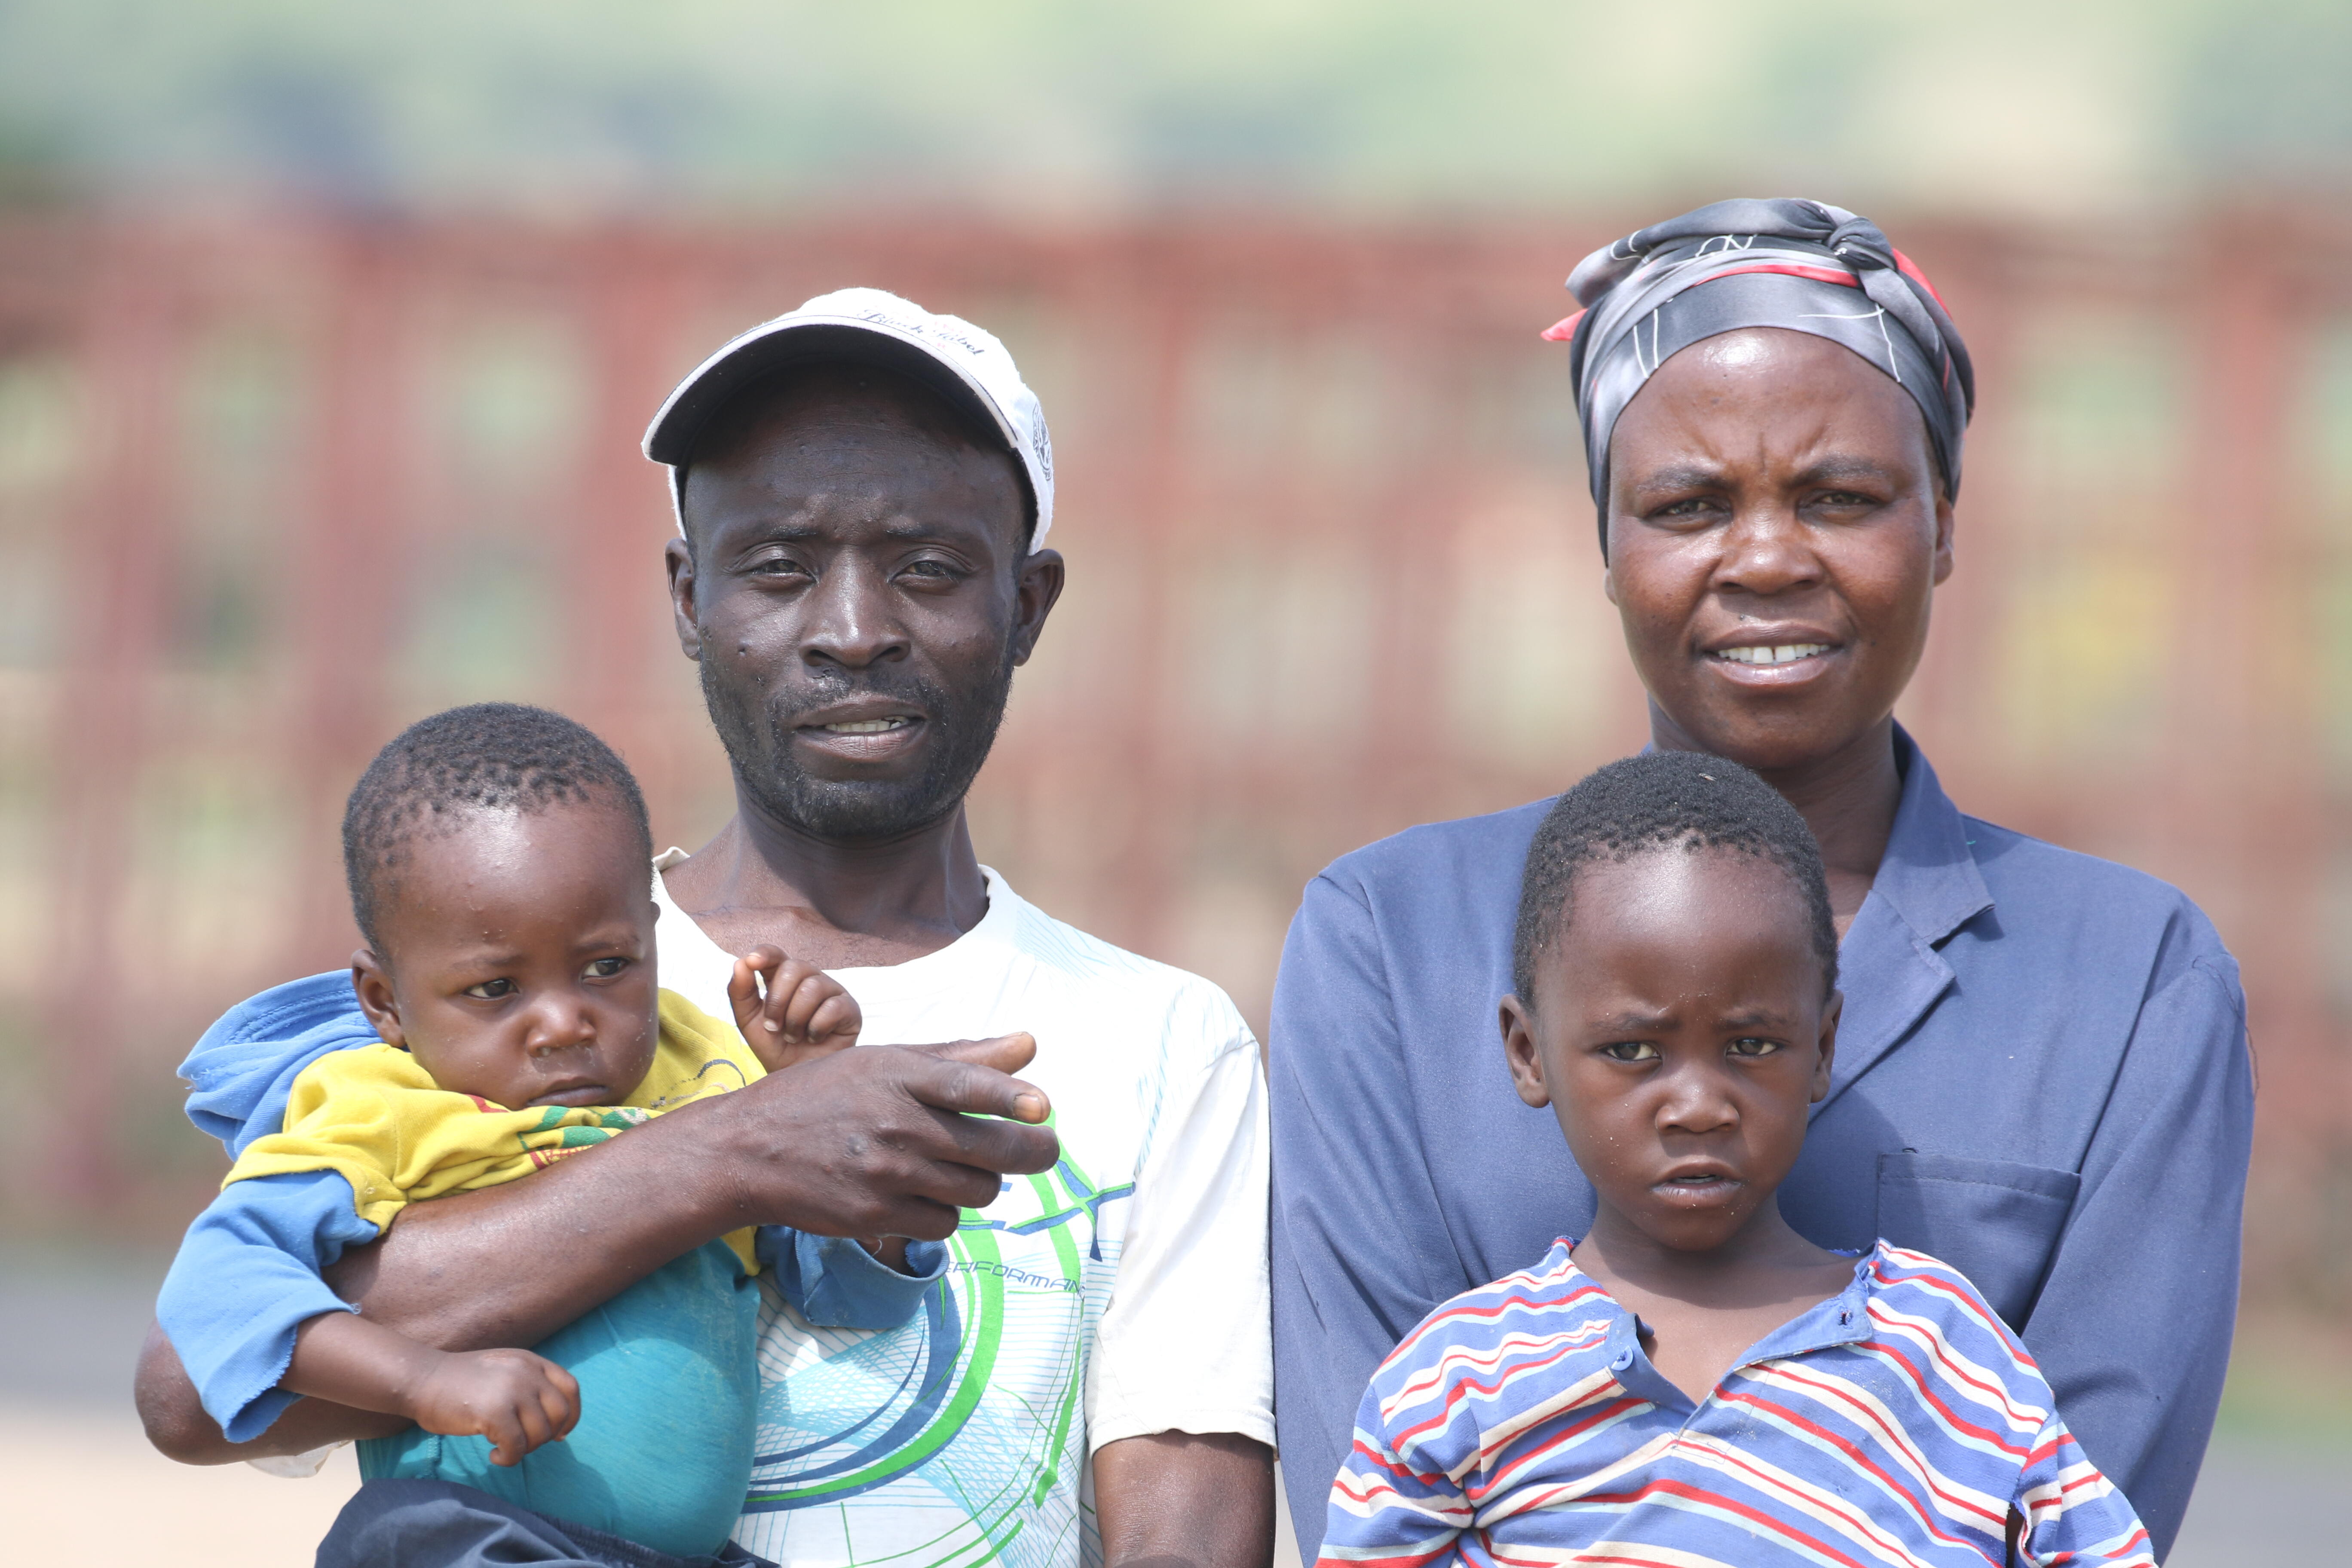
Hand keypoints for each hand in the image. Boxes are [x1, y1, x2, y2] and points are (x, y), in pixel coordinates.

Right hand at [406, 1347, 580, 1466]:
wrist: (421, 1379)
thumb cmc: (459, 1382)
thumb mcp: (503, 1370)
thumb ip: (529, 1387)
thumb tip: (558, 1427)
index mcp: (531, 1362)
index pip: (571, 1388)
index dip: (572, 1415)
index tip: (560, 1433)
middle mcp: (526, 1373)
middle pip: (560, 1413)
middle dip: (546, 1436)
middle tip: (523, 1444)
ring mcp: (512, 1391)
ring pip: (540, 1433)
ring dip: (525, 1449)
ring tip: (503, 1448)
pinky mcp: (494, 1412)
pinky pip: (517, 1447)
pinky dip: (509, 1459)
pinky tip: (493, 1456)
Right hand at [706, 1033, 1056, 1241]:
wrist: (748, 1149)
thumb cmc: (825, 1096)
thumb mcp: (884, 1063)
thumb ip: (960, 1058)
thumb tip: (1030, 1044)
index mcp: (898, 1075)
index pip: (968, 1085)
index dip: (1012, 1097)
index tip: (1043, 1108)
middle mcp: (895, 1124)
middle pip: (993, 1149)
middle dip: (1032, 1152)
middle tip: (1043, 1149)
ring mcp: (885, 1174)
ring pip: (978, 1191)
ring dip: (980, 1181)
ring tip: (956, 1166)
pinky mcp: (874, 1216)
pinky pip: (945, 1224)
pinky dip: (945, 1212)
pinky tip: (922, 1193)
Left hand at [730, 944, 861, 1071]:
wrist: (798, 1078)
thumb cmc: (775, 1047)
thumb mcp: (749, 1022)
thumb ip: (740, 992)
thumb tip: (740, 962)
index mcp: (784, 978)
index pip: (776, 954)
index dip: (765, 953)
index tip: (752, 961)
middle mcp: (810, 979)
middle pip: (794, 967)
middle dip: (777, 1001)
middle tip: (774, 1027)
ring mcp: (832, 992)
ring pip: (812, 987)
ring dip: (795, 1019)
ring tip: (795, 1036)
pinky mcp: (850, 1009)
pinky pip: (832, 1007)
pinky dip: (817, 1028)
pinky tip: (815, 1038)